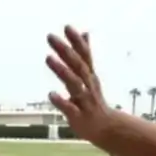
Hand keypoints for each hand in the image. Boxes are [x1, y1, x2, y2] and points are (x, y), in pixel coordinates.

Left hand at [45, 27, 115, 141]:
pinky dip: (61, 101)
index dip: (76, 41)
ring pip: (74, 84)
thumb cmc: (93, 100)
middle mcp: (88, 85)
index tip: (67, 27)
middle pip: (77, 65)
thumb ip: (85, 54)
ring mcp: (84, 101)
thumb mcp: (90, 75)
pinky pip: (70, 108)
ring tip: (48, 58)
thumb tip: (85, 33)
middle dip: (65, 50)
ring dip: (62, 70)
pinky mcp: (79, 116)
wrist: (106, 129)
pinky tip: (51, 94)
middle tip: (50, 37)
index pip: (84, 55)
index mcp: (89, 76)